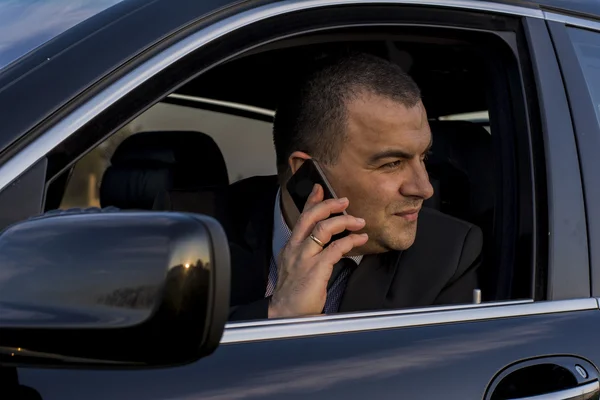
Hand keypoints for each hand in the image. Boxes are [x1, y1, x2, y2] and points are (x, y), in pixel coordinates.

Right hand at [269, 184, 367, 317]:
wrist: (285, 316)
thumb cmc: (294, 295)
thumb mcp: (296, 269)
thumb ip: (307, 255)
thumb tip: (327, 245)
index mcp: (290, 248)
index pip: (301, 219)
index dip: (311, 202)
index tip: (320, 189)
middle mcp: (295, 249)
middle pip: (310, 217)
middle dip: (329, 205)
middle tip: (345, 201)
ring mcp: (304, 258)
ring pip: (324, 229)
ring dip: (344, 221)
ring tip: (359, 222)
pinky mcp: (315, 269)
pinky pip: (335, 249)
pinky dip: (350, 241)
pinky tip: (360, 240)